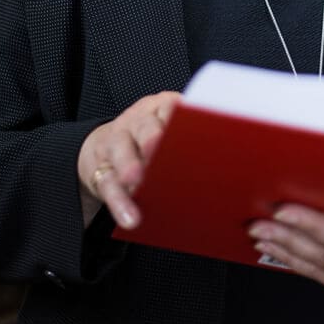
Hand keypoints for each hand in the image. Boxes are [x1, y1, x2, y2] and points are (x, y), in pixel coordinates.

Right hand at [77, 91, 179, 229]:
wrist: (109, 144)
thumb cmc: (153, 139)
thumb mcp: (171, 128)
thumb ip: (190, 139)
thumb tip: (220, 164)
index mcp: (163, 107)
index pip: (171, 107)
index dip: (177, 117)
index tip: (185, 128)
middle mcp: (139, 120)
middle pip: (144, 126)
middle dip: (151, 137)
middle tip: (156, 149)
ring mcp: (118, 141)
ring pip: (121, 150)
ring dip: (129, 166)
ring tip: (137, 183)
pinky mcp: (102, 168)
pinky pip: (108, 184)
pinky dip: (120, 201)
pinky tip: (130, 217)